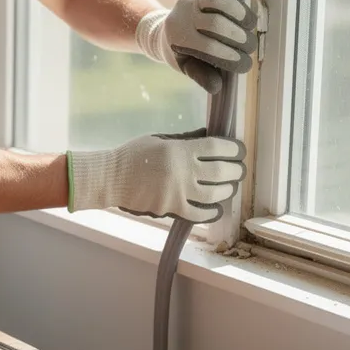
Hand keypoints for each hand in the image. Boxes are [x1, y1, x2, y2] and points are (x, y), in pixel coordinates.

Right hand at [67, 128, 246, 222]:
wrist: (110, 178)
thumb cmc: (132, 155)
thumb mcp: (159, 139)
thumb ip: (186, 138)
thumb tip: (211, 135)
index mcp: (180, 149)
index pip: (218, 147)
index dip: (234, 149)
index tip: (239, 151)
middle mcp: (182, 171)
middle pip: (222, 171)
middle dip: (236, 170)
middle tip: (239, 170)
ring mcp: (178, 193)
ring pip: (215, 194)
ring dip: (227, 190)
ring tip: (229, 187)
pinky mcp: (171, 210)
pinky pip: (199, 214)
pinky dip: (211, 212)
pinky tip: (216, 208)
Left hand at [137, 0, 258, 94]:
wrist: (163, 31)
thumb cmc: (182, 53)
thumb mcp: (187, 67)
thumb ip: (201, 76)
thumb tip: (217, 87)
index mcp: (180, 41)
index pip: (210, 50)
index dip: (232, 59)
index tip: (246, 65)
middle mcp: (184, 18)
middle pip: (215, 24)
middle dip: (239, 37)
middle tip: (250, 46)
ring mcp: (192, 1)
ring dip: (239, 12)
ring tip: (250, 24)